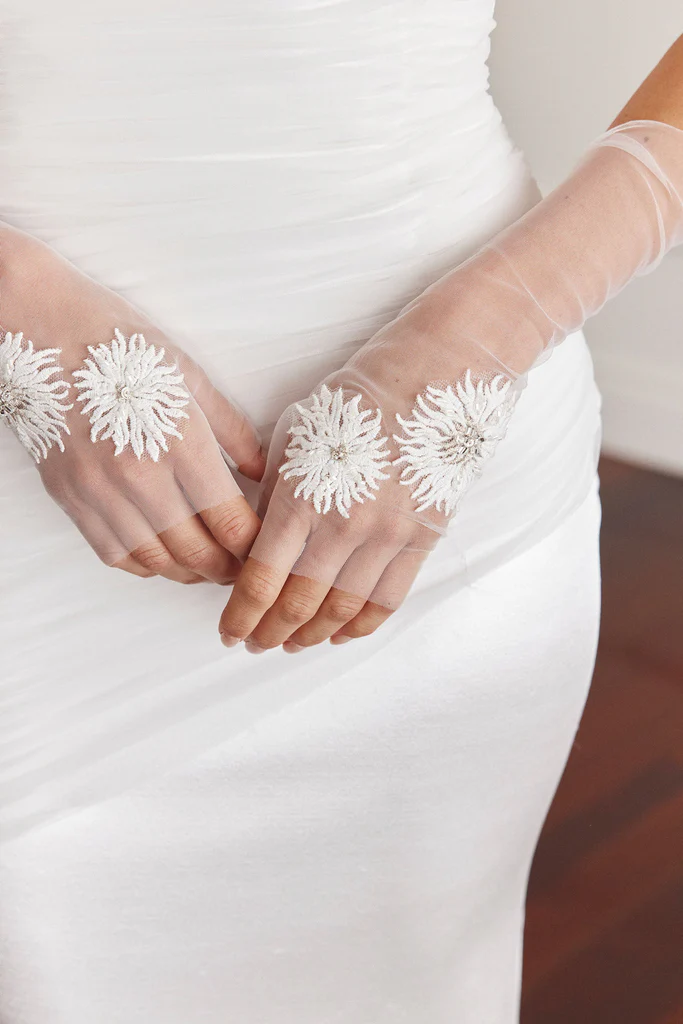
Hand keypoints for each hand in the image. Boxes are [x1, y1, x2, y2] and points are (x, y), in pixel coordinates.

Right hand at [0, 226, 263, 583]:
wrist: (41, 328)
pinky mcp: (69, 496)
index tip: (263, 548)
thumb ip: (232, 430)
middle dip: (227, 569)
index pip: (230, 521)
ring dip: (187, 573)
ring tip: (206, 568)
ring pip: (155, 560)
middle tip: (242, 569)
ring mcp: (100, 490)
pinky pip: (111, 552)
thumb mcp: (190, 376)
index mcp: (181, 442)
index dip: (253, 546)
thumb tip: (261, 472)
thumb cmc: (118, 345)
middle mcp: (140, 475)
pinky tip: (160, 557)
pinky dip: (143, 565)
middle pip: (196, 551)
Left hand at [219, 304, 520, 650]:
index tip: (230, 630)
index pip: (261, 578)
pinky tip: (342, 635)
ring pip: (343, 609)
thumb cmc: (357, 400)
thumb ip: (274, 493)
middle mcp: (342, 525)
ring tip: (293, 644)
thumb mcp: (295, 435)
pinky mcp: (422, 539)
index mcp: (301, 497)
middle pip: (298, 603)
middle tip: (254, 644)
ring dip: (312, 635)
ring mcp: (387, 536)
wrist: (433, 381)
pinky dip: (362, 625)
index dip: (241, 614)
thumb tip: (255, 541)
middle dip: (269, 632)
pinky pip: (389, 599)